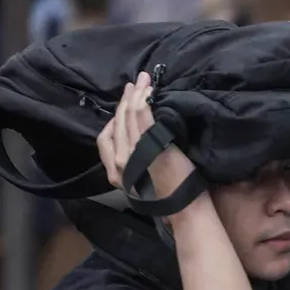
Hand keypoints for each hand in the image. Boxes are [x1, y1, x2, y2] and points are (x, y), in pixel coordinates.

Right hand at [96, 71, 193, 195]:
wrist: (183, 208)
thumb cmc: (168, 195)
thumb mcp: (143, 178)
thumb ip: (136, 160)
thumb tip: (140, 138)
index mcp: (114, 169)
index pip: (106, 136)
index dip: (115, 118)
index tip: (126, 105)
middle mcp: (118, 161)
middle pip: (118, 122)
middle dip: (125, 100)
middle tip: (135, 83)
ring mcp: (133, 153)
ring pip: (129, 117)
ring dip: (136, 95)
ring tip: (144, 81)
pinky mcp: (150, 147)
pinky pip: (142, 119)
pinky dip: (143, 103)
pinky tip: (148, 92)